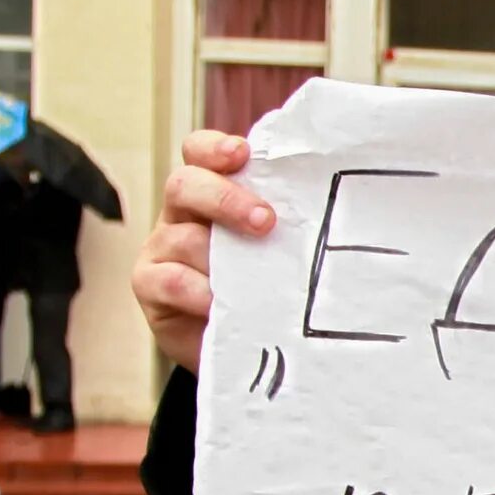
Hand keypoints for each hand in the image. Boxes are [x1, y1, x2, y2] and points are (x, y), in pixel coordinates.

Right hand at [134, 131, 276, 372]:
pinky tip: (221, 304)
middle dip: (225, 199)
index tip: (242, 153)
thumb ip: (293, 225)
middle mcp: (184, 214)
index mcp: (213, 194)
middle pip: (185, 184)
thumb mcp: (282, 250)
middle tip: (265, 221)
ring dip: (221, 258)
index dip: (214, 148)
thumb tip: (345, 212)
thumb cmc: (270, 286)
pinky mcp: (149, 285)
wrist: (246, 345)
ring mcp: (163, 248)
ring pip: (182, 237)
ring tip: (258, 281)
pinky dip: (199, 291)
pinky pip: (170, 280)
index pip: (200, 154)